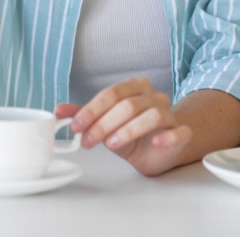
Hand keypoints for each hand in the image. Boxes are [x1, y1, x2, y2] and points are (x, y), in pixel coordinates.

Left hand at [55, 78, 192, 176]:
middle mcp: (154, 97)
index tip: (76, 126)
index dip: (92, 110)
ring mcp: (170, 114)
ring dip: (128, 130)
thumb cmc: (131, 133)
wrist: (156, 150)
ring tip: (111, 145)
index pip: (112, 93)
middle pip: (129, 104)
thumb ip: (84, 115)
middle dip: (104, 123)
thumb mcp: (104, 123)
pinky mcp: (180, 134)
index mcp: (135, 88)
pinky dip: (168, 135)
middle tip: (88, 141)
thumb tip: (59, 110)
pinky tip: (155, 141)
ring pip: (152, 115)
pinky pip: (179, 131)